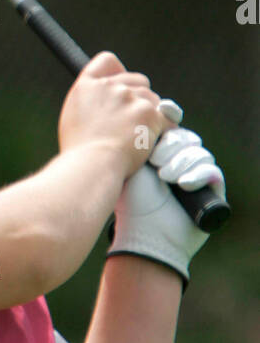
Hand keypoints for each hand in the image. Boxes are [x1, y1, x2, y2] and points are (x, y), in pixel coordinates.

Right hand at [59, 52, 176, 181]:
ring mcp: (130, 97)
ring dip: (150, 115)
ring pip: (153, 99)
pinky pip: (165, 117)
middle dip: (140, 98)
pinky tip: (150, 142)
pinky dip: (161, 129)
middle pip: (138, 80)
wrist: (92, 166)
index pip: (107, 61)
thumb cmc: (80, 152)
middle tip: (133, 122)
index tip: (123, 86)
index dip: (119, 72)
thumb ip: (92, 102)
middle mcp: (109, 86)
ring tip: (136, 138)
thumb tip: (109, 102)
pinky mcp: (149, 112)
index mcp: (87, 85)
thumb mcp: (74, 118)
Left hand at [107, 103, 226, 288]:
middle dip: (171, 145)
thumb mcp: (130, 165)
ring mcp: (196, 175)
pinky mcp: (211, 190)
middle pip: (186, 137)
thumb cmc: (131, 202)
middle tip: (155, 160)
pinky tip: (183, 183)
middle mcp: (178, 161)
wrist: (143, 234)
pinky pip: (211, 170)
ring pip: (199, 152)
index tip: (163, 109)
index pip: (171, 125)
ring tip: (164, 176)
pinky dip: (197, 174)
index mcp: (158, 152)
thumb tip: (142, 107)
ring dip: (181, 162)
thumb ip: (136, 139)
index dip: (169, 114)